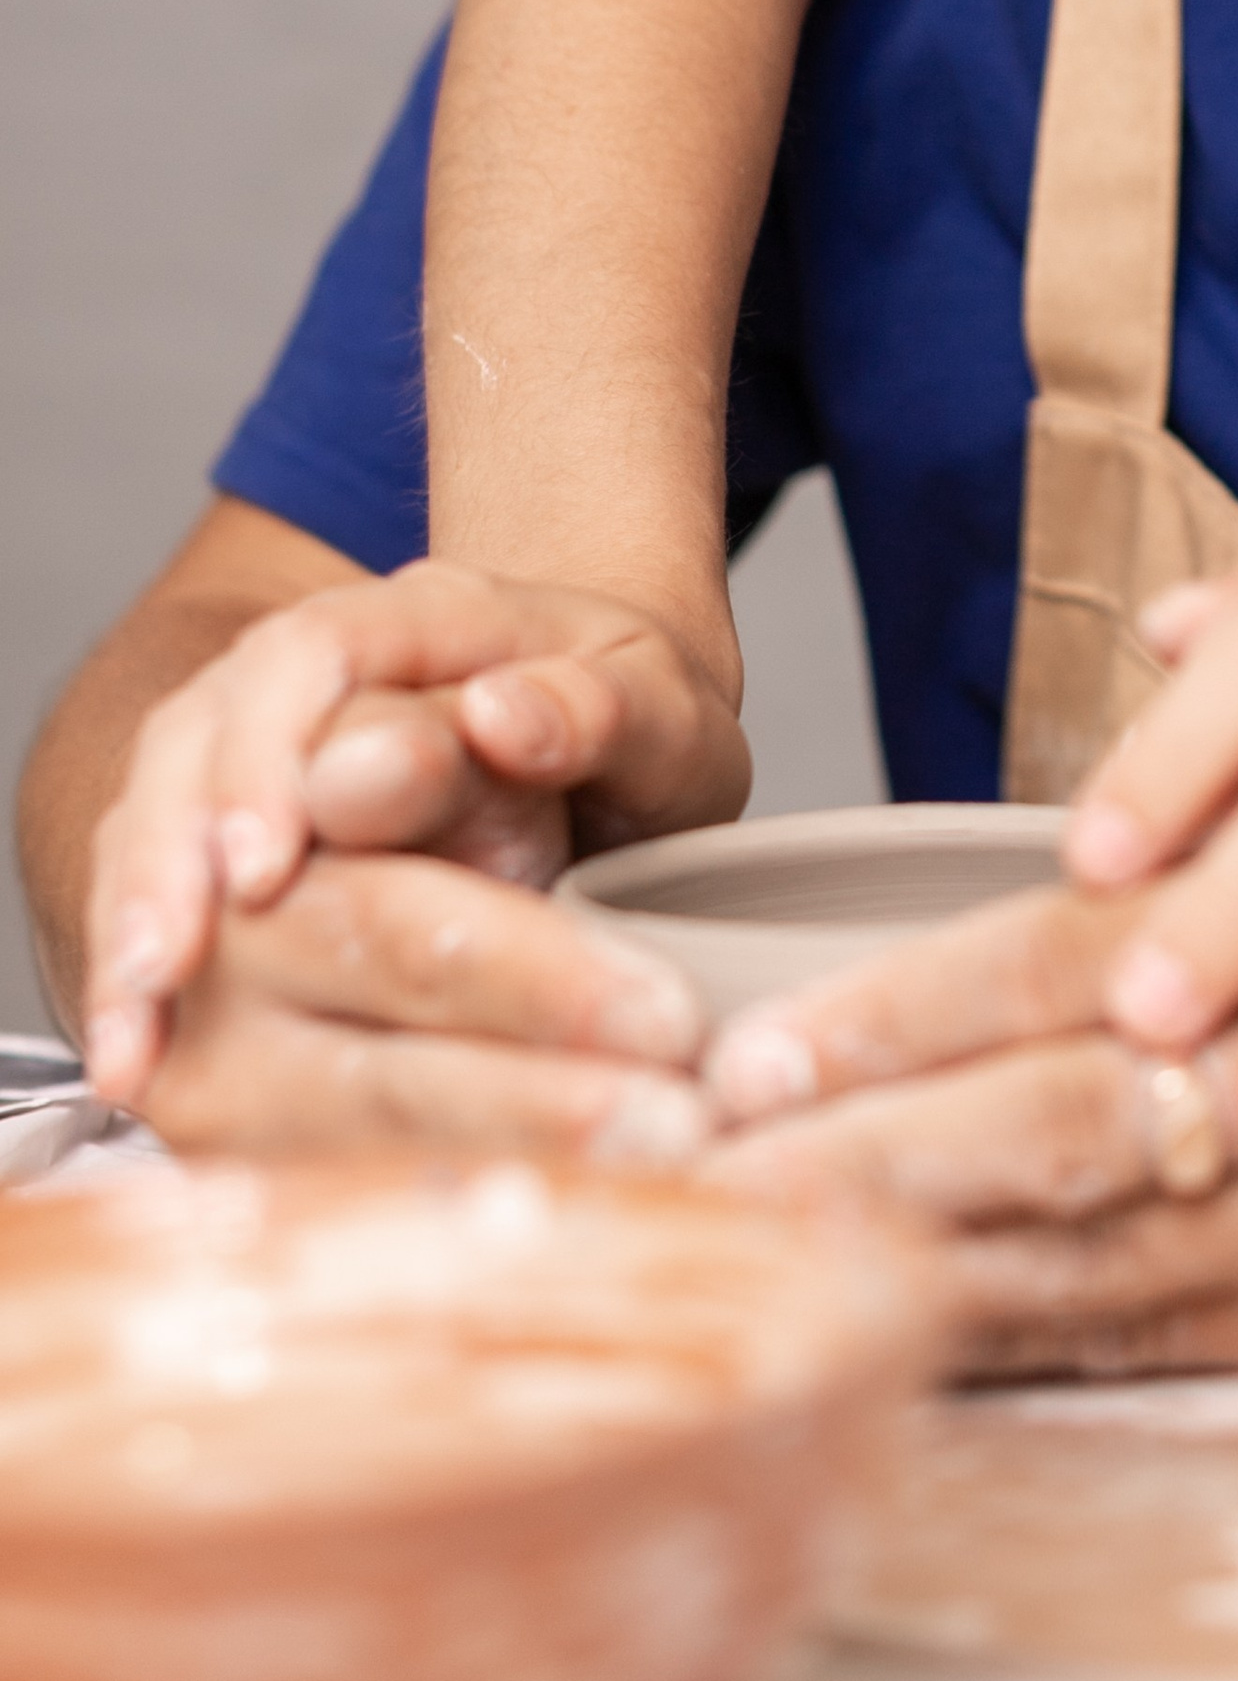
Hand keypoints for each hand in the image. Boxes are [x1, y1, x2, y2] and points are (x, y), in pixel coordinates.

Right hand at [82, 560, 748, 1101]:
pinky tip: (131, 1063)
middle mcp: (309, 685)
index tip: (266, 864)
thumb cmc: (631, 740)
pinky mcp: (224, 867)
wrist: (603, 754)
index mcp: (426, 617)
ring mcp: (250, 771)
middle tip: (174, 964)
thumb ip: (593, 714)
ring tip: (135, 1033)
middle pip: (215, 756)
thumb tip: (498, 717)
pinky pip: (149, 909)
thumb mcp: (663, 713)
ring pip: (158, 830)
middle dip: (187, 868)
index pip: (312, 656)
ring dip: (141, 930)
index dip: (273, 761)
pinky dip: (132, 989)